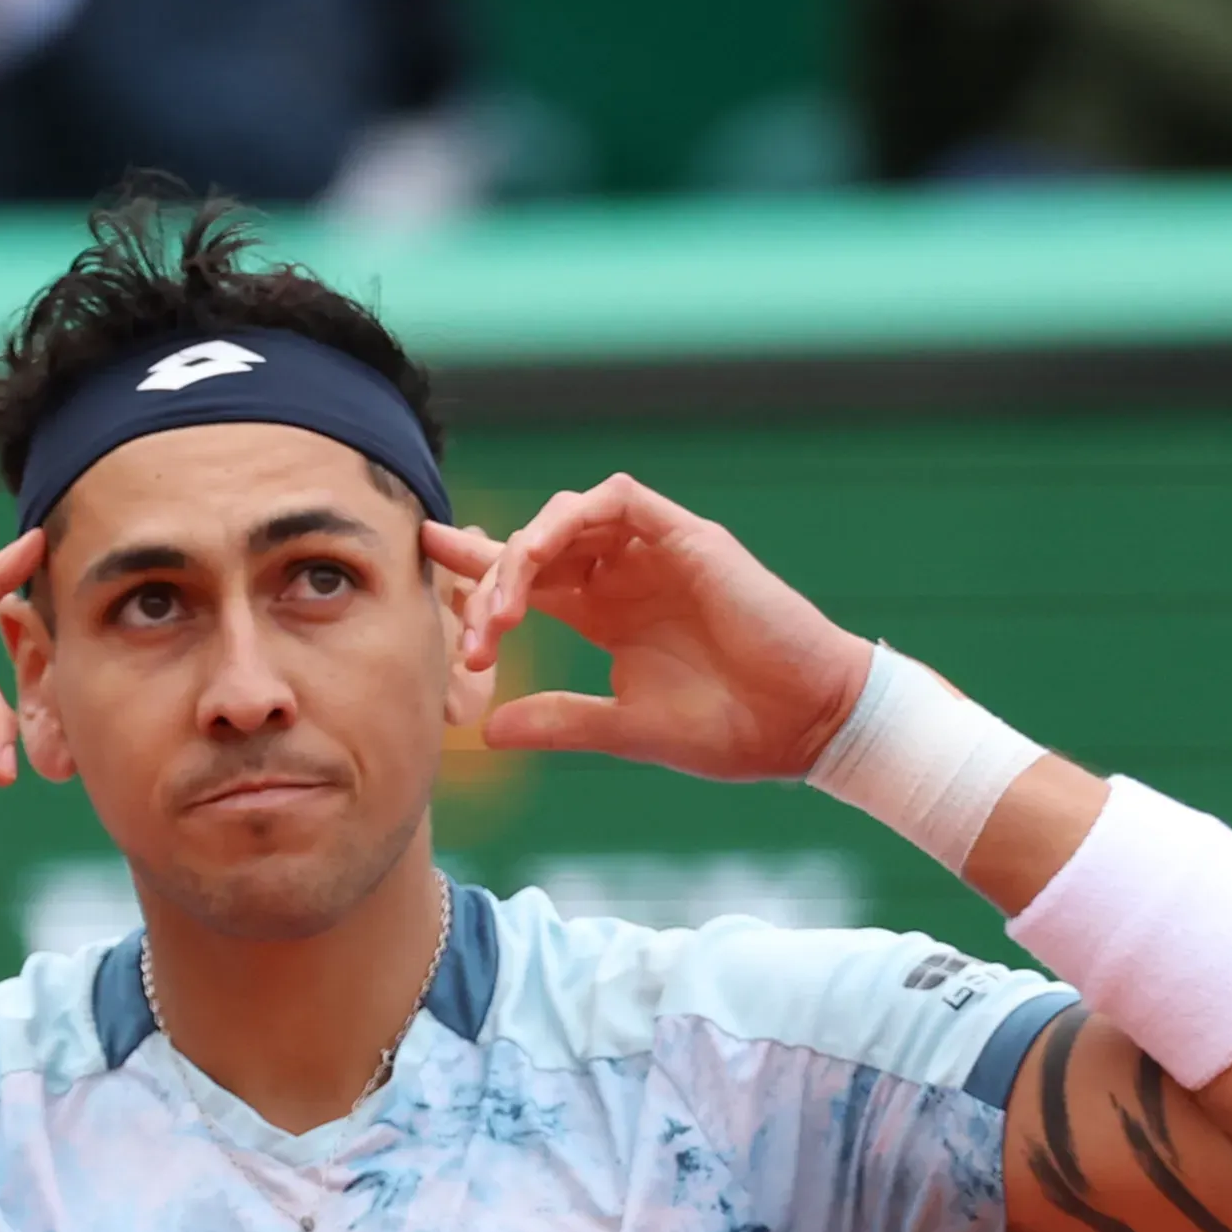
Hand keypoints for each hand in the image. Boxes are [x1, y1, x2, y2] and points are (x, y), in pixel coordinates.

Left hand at [437, 475, 874, 782]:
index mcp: (608, 613)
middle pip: (538, 544)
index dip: (476, 569)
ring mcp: (657, 552)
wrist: (805, 726)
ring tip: (503, 610)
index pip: (530, 577)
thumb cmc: (728, 731)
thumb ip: (559, 721)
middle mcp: (626, 574)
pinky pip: (618, 500)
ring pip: (569, 516)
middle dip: (489, 574)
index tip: (426, 568)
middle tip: (471, 630)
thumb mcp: (623, 729)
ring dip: (524, 552)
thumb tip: (487, 730)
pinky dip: (572, 519)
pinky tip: (542, 557)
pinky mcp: (688, 538)